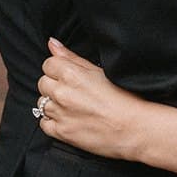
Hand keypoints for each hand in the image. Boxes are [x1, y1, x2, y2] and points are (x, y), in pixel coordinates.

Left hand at [36, 39, 146, 161]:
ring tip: (74, 107)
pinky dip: (53, 122)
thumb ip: (71, 57)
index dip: (59, 69)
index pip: (48, 64)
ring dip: (54, 104)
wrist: (134, 128)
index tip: (70, 77)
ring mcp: (60, 113)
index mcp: (71, 73)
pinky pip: (43, 124)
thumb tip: (52, 44)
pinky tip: (69, 120)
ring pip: (41, 103)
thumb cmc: (124, 98)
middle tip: (74, 93)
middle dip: (55, 86)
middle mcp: (62, 92)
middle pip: (43, 83)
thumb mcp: (99, 70)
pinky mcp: (61, 133)